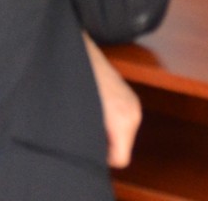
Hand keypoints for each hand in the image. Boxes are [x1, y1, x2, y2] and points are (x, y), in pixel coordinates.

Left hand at [86, 35, 140, 168]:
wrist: (76, 47)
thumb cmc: (74, 79)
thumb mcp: (79, 114)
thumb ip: (90, 138)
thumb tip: (88, 155)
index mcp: (123, 119)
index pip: (120, 159)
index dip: (101, 159)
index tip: (86, 148)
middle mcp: (133, 112)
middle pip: (122, 148)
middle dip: (104, 145)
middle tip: (83, 133)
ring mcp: (133, 103)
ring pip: (122, 135)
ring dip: (106, 133)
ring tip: (86, 118)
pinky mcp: (128, 96)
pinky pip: (122, 121)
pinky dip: (109, 122)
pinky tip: (93, 111)